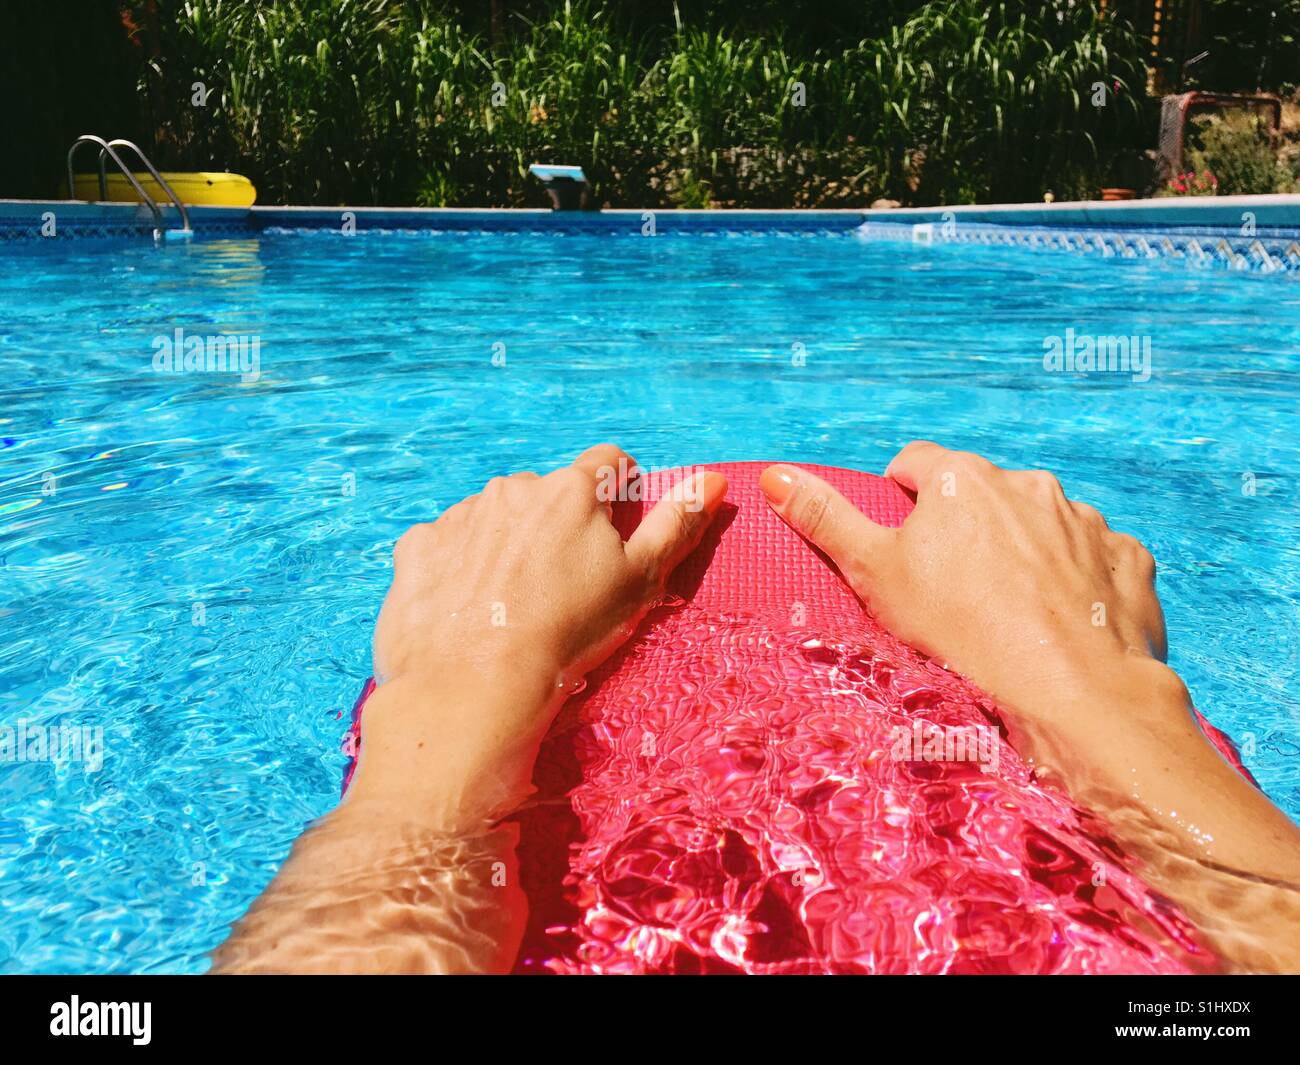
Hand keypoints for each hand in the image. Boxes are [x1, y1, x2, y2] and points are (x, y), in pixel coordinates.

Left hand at [358, 445, 727, 828]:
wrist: (472, 685)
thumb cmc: (568, 634)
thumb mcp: (640, 583)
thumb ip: (676, 525)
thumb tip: (712, 480)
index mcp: (571, 491)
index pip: (609, 465)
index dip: (617, 496)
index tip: (611, 536)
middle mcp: (513, 488)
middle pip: (547, 494)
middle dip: (556, 525)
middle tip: (559, 585)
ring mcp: (461, 515)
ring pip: (496, 518)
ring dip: (507, 544)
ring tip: (511, 603)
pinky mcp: (418, 546)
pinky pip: (447, 544)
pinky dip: (459, 565)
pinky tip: (469, 608)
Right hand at [760, 443, 1299, 973]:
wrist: (1071, 688)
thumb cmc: (960, 628)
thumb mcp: (875, 573)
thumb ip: (825, 519)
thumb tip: (774, 475)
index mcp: (962, 479)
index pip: (916, 463)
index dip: (901, 496)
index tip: (903, 538)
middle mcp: (1027, 484)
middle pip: (982, 493)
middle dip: (966, 526)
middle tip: (953, 586)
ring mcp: (1084, 519)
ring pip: (1040, 523)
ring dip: (1024, 550)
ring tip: (1011, 610)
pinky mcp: (1126, 557)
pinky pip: (1094, 556)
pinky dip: (1076, 579)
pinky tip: (1062, 619)